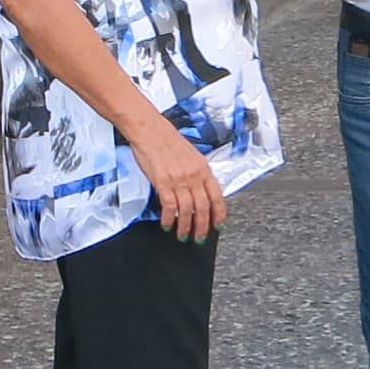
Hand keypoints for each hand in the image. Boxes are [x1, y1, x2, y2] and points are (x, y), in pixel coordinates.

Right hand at [129, 125, 228, 240]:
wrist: (150, 130)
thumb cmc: (167, 140)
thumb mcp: (191, 155)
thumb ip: (197, 173)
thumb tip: (200, 191)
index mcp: (203, 169)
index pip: (217, 197)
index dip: (219, 214)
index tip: (218, 224)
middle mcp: (194, 176)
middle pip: (203, 208)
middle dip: (202, 227)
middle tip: (200, 237)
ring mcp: (179, 180)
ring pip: (187, 211)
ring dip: (185, 227)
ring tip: (183, 235)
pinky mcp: (163, 183)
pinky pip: (169, 207)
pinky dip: (169, 219)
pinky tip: (168, 224)